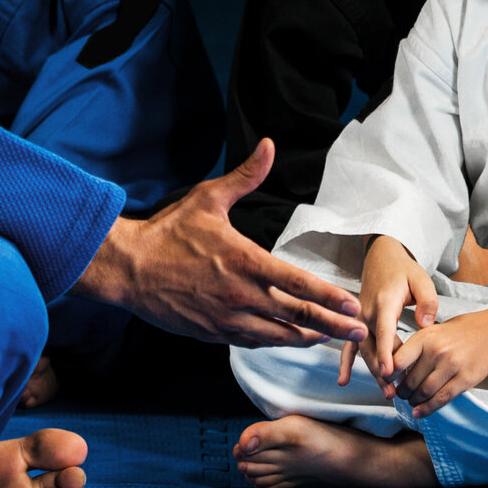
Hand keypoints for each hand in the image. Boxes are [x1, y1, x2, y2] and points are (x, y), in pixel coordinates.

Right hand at [70, 141, 360, 346]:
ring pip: (277, 336)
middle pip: (296, 316)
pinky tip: (288, 339)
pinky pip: (252, 342)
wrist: (129, 269)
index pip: (298, 284)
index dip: (328, 296)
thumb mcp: (208, 199)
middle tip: (359, 330)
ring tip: (330, 339)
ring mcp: (227, 319)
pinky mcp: (213, 333)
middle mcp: (241, 296)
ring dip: (307, 338)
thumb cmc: (169, 232)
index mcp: (245, 262)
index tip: (351, 303)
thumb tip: (268, 145)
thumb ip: (245, 176)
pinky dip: (275, 342)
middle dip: (332, 325)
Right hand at [342, 234, 437, 387]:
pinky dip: (346, 362)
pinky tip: (344, 381)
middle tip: (394, 393)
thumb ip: (427, 301)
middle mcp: (367, 313)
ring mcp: (359, 319)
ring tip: (386, 393)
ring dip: (373, 372)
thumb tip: (426, 325)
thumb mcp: (421, 279)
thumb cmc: (404, 270)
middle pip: (373, 347)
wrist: (382, 257)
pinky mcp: (357, 323)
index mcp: (384, 302)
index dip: (386, 352)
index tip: (389, 372)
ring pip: (364, 351)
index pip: (384, 331)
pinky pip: (350, 345)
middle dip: (382, 371)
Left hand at [385, 310, 487, 416]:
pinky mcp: (464, 380)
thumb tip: (396, 368)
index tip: (385, 380)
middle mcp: (437, 351)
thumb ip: (417, 347)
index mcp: (426, 337)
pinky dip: (427, 409)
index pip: (398, 360)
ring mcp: (451, 367)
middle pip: (410, 381)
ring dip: (413, 401)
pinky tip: (419, 412)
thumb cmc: (461, 331)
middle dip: (402, 391)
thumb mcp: (435, 330)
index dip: (388, 374)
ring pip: (424, 392)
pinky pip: (441, 399)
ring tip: (411, 401)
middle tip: (400, 394)